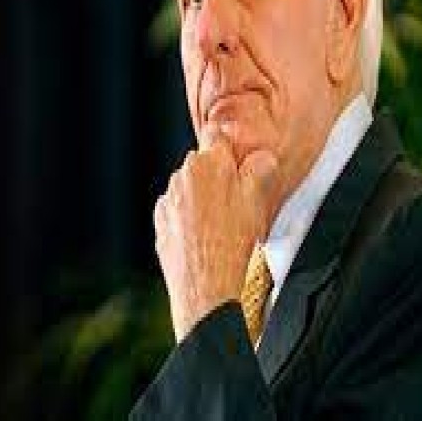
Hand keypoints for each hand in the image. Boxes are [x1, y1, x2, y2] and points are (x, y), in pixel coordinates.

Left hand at [154, 131, 277, 342]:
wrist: (205, 285)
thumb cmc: (234, 241)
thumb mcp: (258, 201)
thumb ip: (260, 169)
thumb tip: (260, 156)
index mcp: (208, 163)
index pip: (217, 136)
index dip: (229, 147)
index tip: (237, 160)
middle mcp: (182, 175)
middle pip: (202, 165)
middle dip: (216, 176)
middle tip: (235, 202)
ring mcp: (168, 199)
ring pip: (188, 188)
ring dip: (200, 198)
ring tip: (219, 225)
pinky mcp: (160, 221)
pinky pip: (176, 211)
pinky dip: (186, 218)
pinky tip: (202, 237)